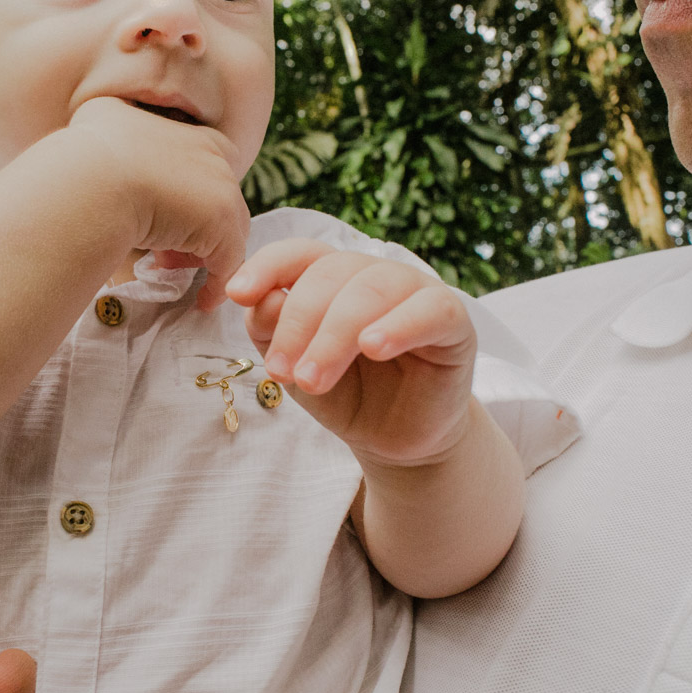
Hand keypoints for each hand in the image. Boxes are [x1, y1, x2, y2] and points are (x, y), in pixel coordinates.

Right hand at [67, 97, 251, 309]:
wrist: (93, 179)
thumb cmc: (84, 155)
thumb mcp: (100, 120)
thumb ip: (115, 121)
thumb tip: (104, 119)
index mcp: (184, 128)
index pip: (202, 164)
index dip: (185, 194)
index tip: (158, 215)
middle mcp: (211, 151)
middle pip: (217, 197)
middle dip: (194, 225)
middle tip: (165, 251)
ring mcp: (221, 185)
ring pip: (226, 228)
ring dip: (203, 252)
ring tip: (173, 270)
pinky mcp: (222, 222)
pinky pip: (230, 260)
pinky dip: (218, 283)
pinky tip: (202, 300)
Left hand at [226, 239, 476, 466]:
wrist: (395, 439)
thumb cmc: (347, 395)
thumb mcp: (297, 369)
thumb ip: (273, 333)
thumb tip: (259, 300)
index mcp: (333, 278)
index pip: (300, 253)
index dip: (267, 266)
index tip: (238, 294)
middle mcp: (374, 274)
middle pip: (331, 272)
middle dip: (299, 323)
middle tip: (282, 372)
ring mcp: (416, 292)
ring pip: (372, 290)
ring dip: (335, 336)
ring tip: (313, 380)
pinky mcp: (452, 319)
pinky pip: (428, 309)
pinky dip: (397, 325)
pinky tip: (374, 348)